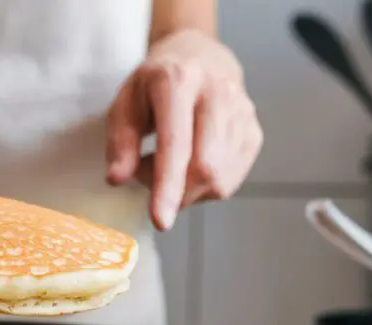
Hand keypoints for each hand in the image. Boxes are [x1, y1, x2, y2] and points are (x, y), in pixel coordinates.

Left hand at [106, 29, 262, 230]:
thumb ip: (120, 142)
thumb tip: (117, 179)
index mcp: (178, 80)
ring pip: (221, 179)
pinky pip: (232, 179)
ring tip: (172, 168)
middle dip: (177, 194)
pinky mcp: (254, 130)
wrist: (199, 56)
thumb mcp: (124, 103)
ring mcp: (242, 111)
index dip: (167, 185)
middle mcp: (217, 92)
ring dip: (189, 191)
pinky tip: (191, 166)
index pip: (176, 142)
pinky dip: (205, 187)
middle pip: (206, 167)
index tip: (160, 220)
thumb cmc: (154, 85)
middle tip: (154, 182)